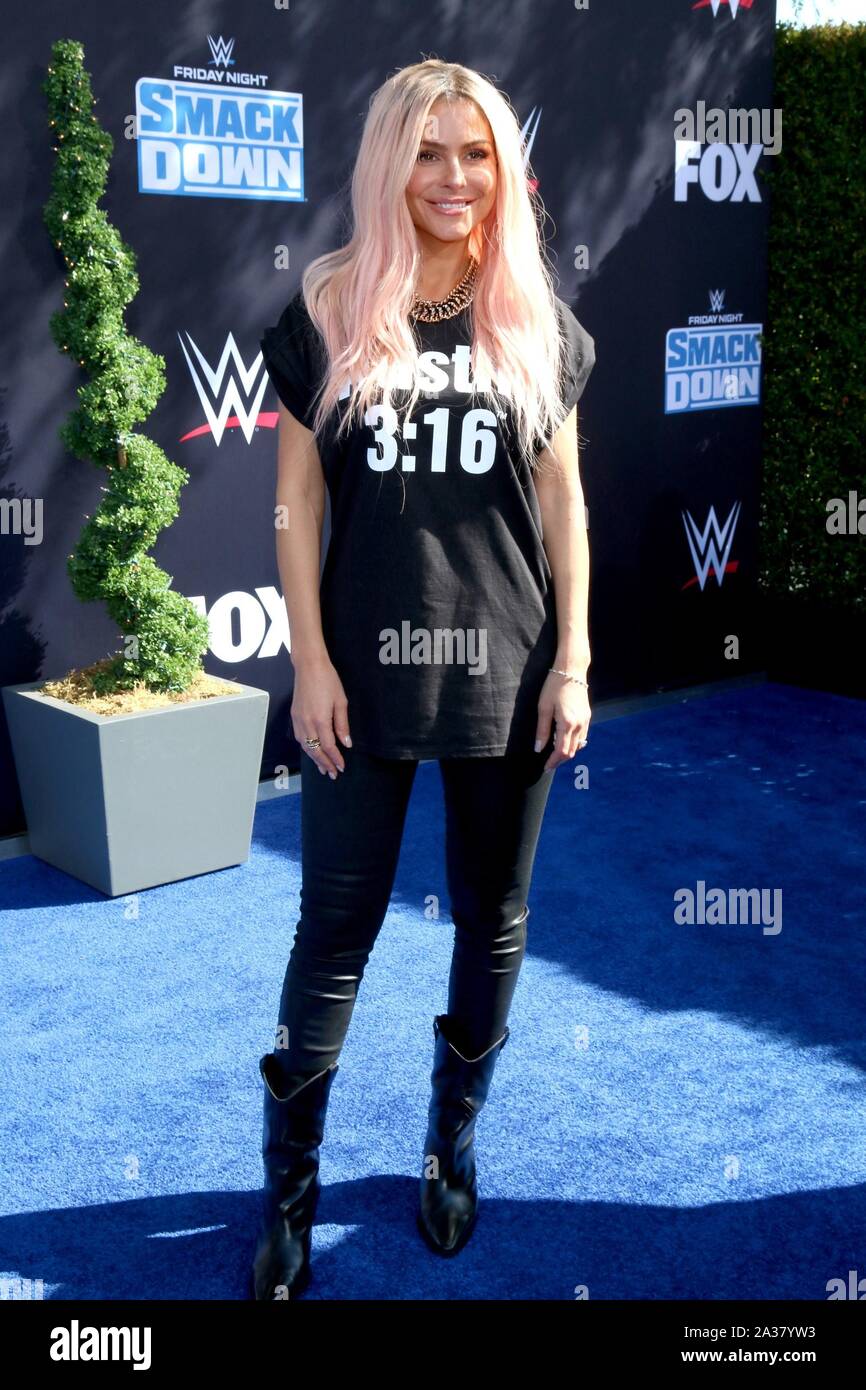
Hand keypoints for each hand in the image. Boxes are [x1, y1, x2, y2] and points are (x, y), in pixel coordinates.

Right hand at [291, 654, 351, 777]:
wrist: (308, 666)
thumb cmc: (328, 681)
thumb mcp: (341, 702)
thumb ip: (342, 725)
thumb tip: (346, 744)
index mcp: (320, 720)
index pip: (328, 747)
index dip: (335, 759)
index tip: (342, 768)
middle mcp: (306, 723)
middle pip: (315, 750)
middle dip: (324, 763)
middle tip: (333, 774)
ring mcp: (298, 720)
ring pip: (305, 746)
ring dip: (314, 758)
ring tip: (323, 767)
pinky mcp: (294, 716)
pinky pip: (299, 738)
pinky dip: (306, 748)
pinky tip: (312, 751)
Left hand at [535, 671, 590, 770]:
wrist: (571, 670)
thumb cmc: (554, 687)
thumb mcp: (543, 708)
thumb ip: (542, 730)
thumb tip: (538, 749)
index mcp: (567, 723)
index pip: (561, 751)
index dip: (553, 762)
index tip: (545, 767)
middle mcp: (579, 725)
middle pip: (571, 751)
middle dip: (560, 760)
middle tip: (548, 763)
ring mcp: (585, 721)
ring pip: (579, 745)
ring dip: (567, 752)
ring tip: (554, 753)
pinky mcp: (587, 716)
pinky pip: (582, 736)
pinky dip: (574, 743)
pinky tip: (564, 740)